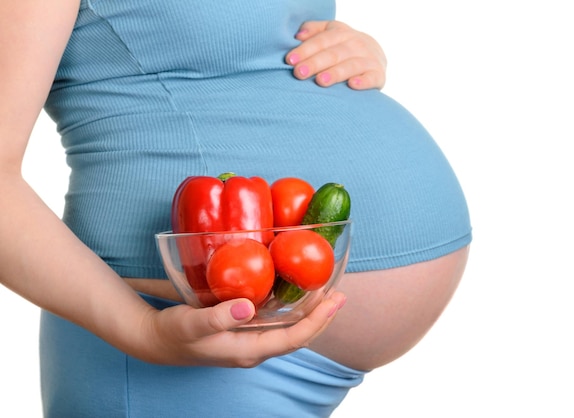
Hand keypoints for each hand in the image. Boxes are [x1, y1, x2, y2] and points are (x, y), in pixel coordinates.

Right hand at [139, 291, 346, 366]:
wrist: (157, 340)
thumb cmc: (175, 333)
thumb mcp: (193, 324)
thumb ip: (218, 317)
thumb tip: (247, 307)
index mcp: (249, 351)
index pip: (293, 339)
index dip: (316, 322)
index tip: (334, 301)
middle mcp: (255, 348)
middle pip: (298, 335)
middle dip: (321, 316)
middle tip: (339, 293)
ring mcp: (251, 340)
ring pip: (289, 328)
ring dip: (309, 311)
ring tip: (325, 291)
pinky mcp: (244, 329)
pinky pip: (277, 321)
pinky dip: (291, 306)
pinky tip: (293, 290)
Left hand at [286, 20, 386, 89]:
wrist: (376, 55)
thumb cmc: (344, 46)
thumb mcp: (331, 33)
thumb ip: (314, 31)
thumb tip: (298, 36)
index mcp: (342, 33)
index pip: (322, 41)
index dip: (305, 50)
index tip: (290, 60)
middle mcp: (356, 44)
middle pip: (333, 54)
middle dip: (315, 63)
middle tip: (299, 73)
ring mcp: (369, 59)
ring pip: (351, 66)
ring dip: (336, 73)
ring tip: (320, 81)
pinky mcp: (378, 75)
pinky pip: (372, 78)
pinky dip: (363, 81)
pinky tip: (352, 85)